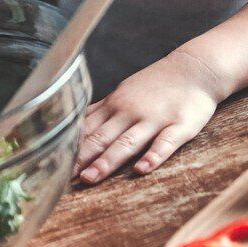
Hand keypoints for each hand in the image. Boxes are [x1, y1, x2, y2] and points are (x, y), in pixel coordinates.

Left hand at [75, 53, 221, 183]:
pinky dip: (153, 156)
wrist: (195, 69)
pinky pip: (165, 143)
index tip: (52, 165)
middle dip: (82, 158)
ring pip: (128, 142)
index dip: (70, 148)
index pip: (87, 129)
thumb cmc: (156, 85)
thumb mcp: (124, 93)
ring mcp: (155, 119)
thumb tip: (74, 126)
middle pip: (102, 137)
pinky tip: (141, 170)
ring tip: (91, 177)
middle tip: (64, 177)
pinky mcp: (180, 125)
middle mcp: (130, 112)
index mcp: (115, 106)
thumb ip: (101, 112)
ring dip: (108, 160)